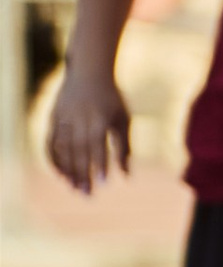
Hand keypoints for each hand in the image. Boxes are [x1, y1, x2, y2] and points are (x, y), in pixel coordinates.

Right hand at [45, 70, 129, 192]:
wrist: (88, 72)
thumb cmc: (111, 99)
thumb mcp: (123, 119)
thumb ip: (124, 147)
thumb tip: (126, 175)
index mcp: (99, 119)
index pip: (98, 146)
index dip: (100, 165)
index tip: (103, 183)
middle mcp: (79, 119)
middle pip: (79, 151)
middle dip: (82, 174)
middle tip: (86, 194)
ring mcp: (64, 118)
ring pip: (63, 148)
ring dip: (67, 169)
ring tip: (73, 187)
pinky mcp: (54, 117)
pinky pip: (50, 142)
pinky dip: (54, 158)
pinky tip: (60, 173)